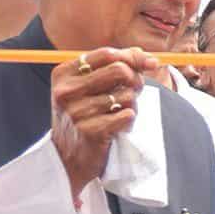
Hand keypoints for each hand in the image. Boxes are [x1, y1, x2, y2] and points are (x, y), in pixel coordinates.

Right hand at [52, 48, 156, 199]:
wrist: (68, 158)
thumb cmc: (84, 117)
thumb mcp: (89, 88)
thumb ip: (114, 67)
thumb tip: (145, 55)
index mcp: (64, 74)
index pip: (106, 54)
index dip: (133, 57)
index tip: (150, 63)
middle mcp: (66, 91)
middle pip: (119, 70)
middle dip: (136, 79)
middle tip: (136, 91)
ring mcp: (76, 111)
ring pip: (126, 95)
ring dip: (132, 104)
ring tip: (119, 113)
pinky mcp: (90, 131)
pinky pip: (127, 115)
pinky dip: (129, 120)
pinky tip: (118, 126)